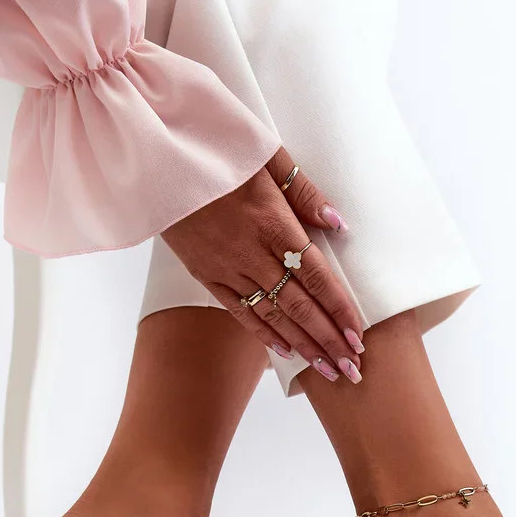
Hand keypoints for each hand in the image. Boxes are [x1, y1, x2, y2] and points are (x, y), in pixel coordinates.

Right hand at [163, 148, 363, 381]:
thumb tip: (336, 223)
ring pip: (272, 316)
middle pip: (299, 305)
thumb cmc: (216, 146)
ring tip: (328, 370)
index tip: (359, 336)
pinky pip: (239, 311)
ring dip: (303, 346)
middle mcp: (251, 252)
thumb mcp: (266, 154)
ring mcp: (226, 267)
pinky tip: (286, 352)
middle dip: (329, 340)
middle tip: (353, 369)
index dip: (339, 309)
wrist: (156, 155)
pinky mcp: (204, 273)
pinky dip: (265, 334)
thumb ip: (303, 191)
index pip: (315, 275)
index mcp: (272, 221)